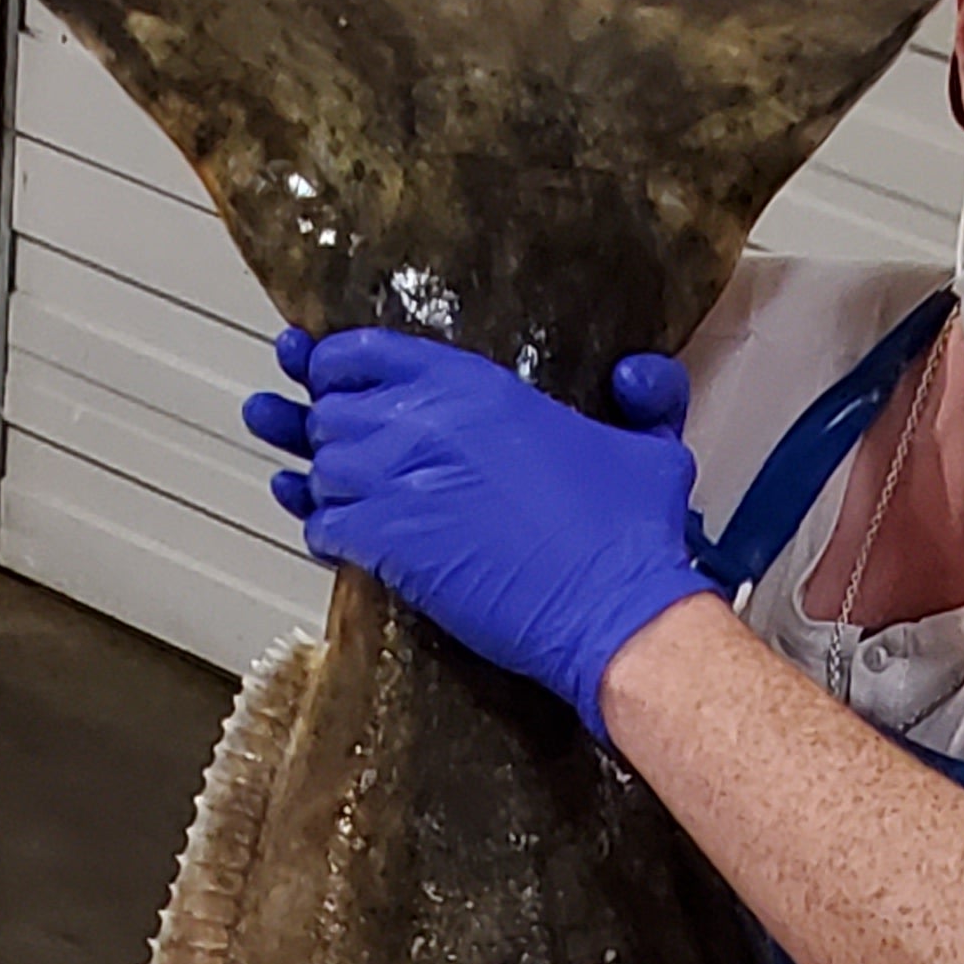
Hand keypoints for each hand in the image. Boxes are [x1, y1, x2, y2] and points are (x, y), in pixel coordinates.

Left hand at [240, 331, 711, 735]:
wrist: (613, 610)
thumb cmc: (629, 537)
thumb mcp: (647, 445)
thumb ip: (641, 397)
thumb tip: (637, 373)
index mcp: (478, 389)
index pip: (371, 353)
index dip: (336, 363)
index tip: (322, 370)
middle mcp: (428, 427)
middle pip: (335, 412)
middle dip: (325, 426)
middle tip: (316, 436)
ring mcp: (402, 488)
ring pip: (322, 469)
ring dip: (321, 482)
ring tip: (319, 487)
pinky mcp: (392, 550)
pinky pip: (324, 529)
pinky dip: (323, 533)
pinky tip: (334, 538)